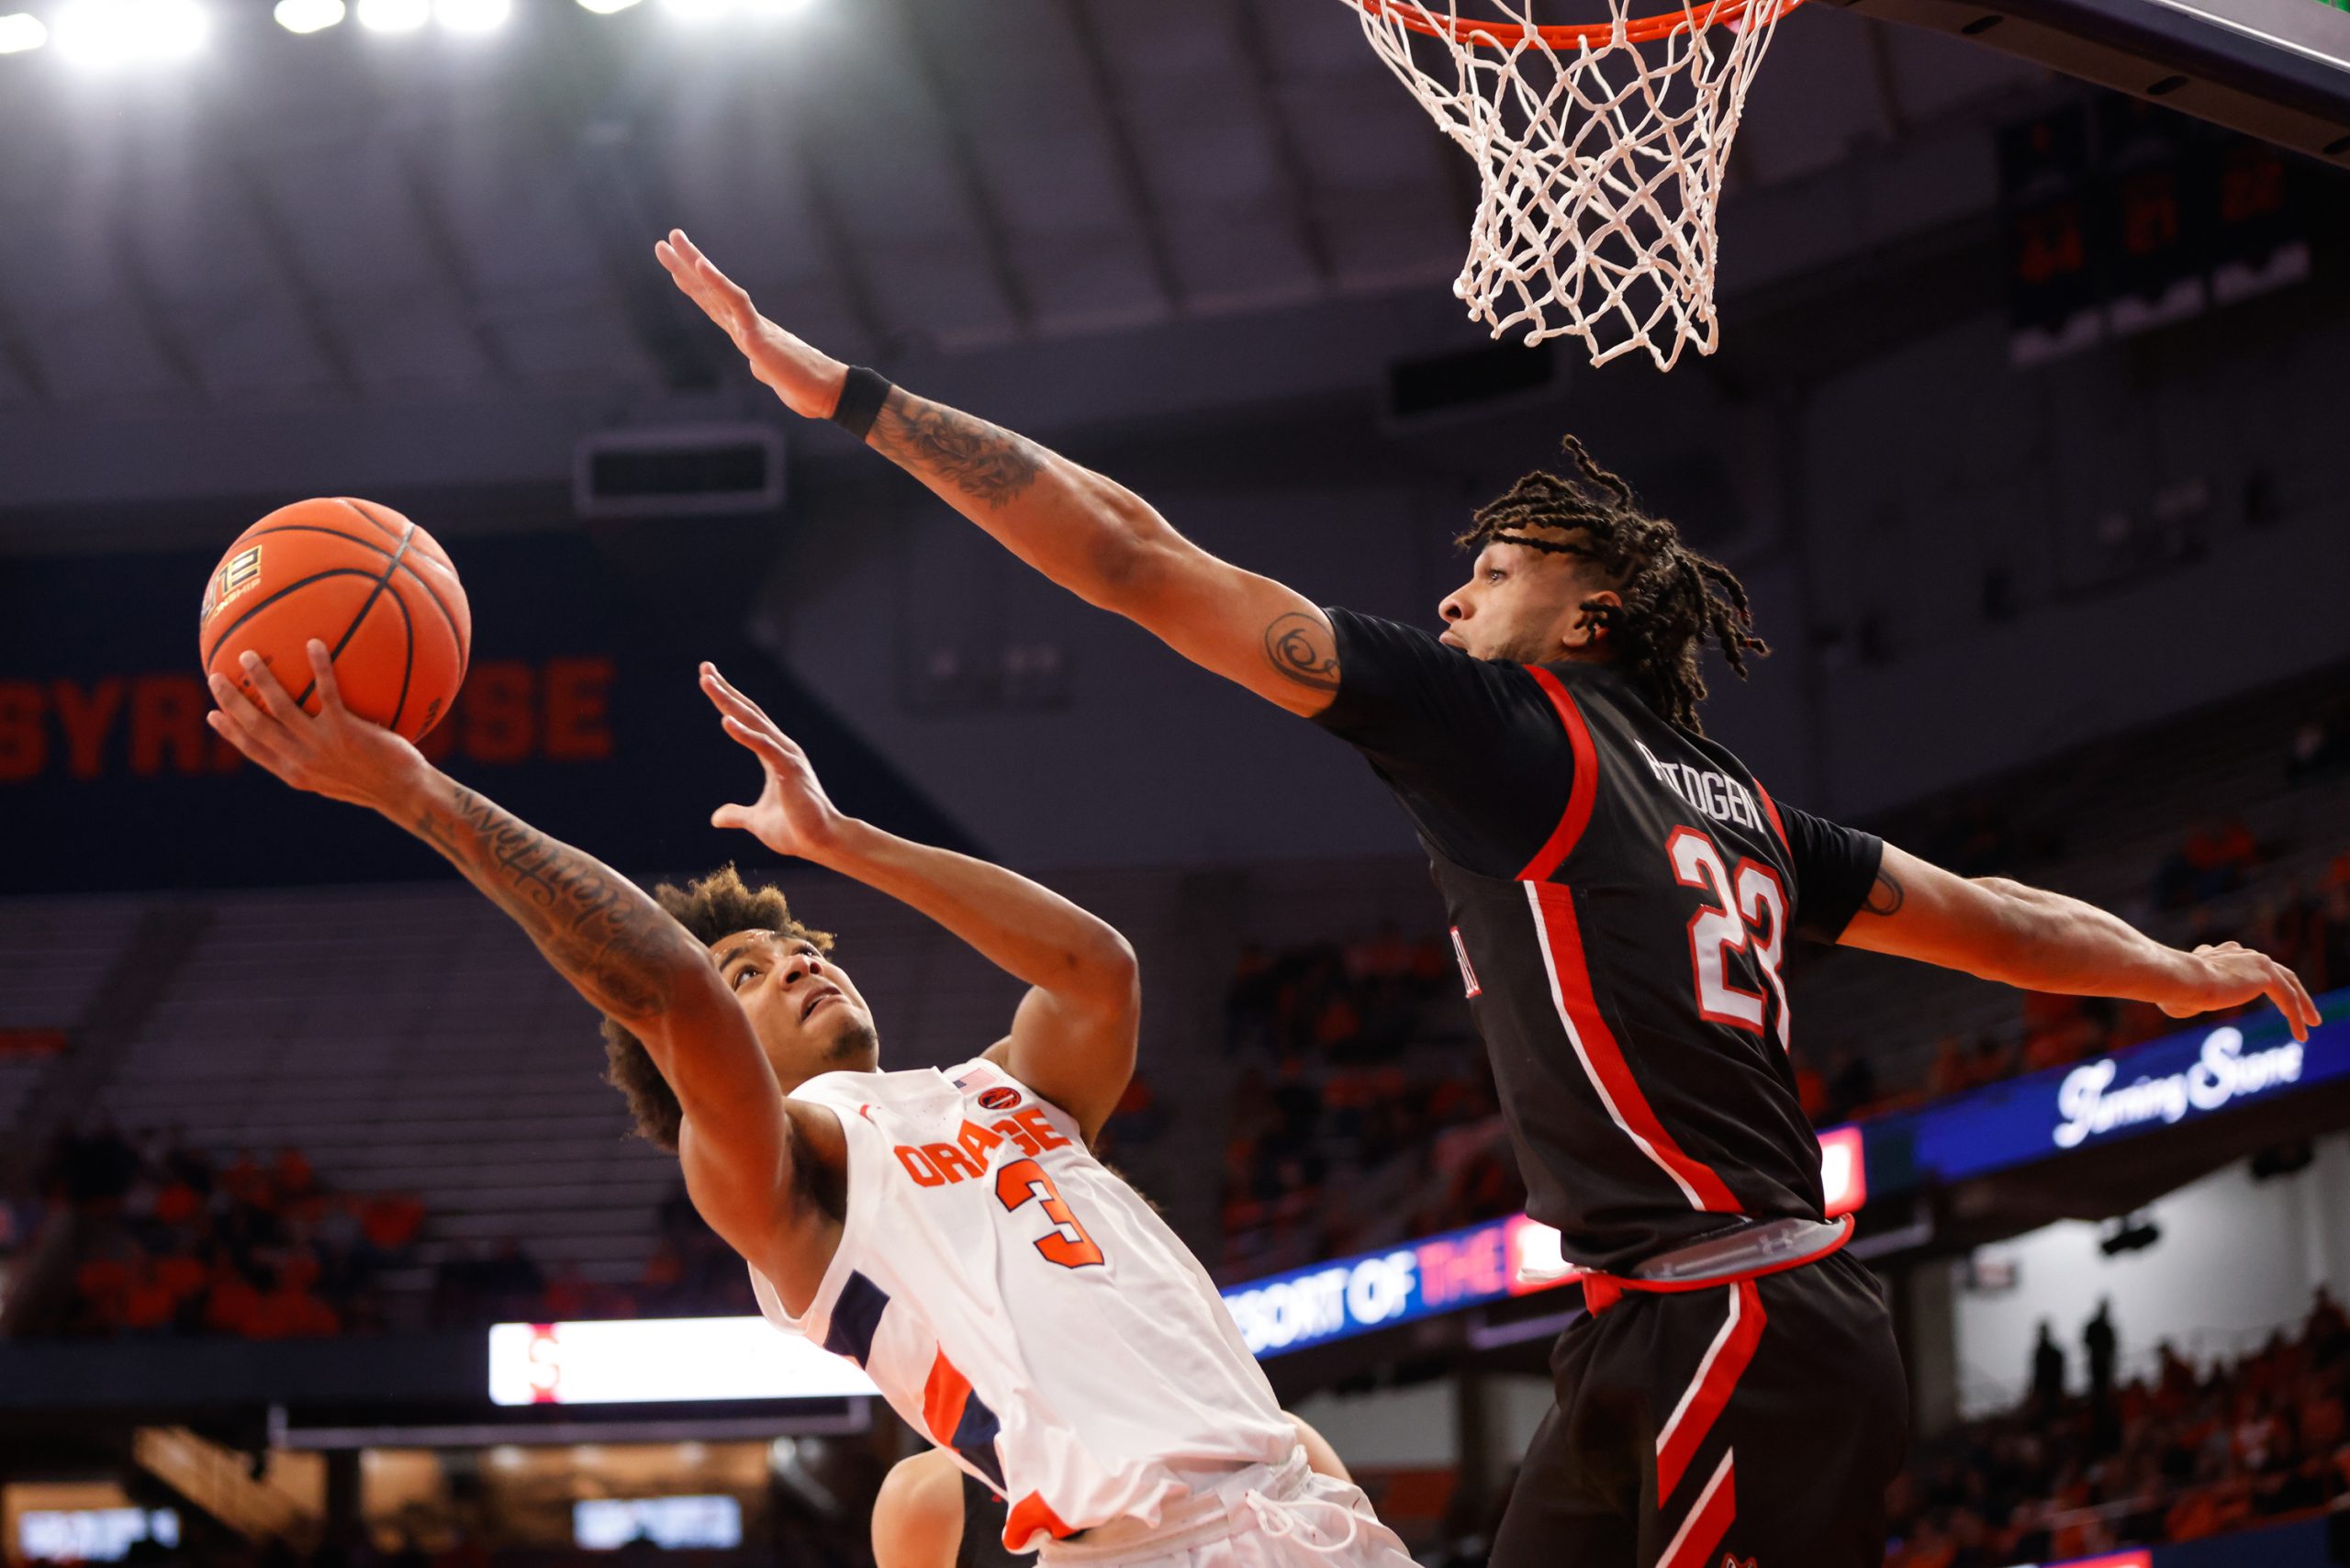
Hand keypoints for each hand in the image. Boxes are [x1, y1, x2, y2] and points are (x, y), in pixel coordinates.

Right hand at [206, 640, 429, 811]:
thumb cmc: (376, 782)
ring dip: (262, 680)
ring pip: (280, 708)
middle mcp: (302, 761)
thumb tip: (308, 737)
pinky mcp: (346, 732)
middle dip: (232, 701)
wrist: (404, 793)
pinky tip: (314, 644)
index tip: (212, 714)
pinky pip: (328, 693)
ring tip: (247, 655)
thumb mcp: (338, 778)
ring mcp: (322, 746)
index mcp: (295, 773)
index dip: (230, 732)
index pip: (253, 751)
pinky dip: (319, 667)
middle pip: (256, 727)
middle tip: (215, 677)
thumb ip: (317, 759)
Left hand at [655, 229, 849, 421]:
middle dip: (686, 264)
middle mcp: (743, 323)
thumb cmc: (804, 384)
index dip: (693, 283)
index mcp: (744, 332)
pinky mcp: (758, 334)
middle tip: (666, 239)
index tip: (677, 264)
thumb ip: (762, 364)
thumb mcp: (772, 373)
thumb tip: (758, 364)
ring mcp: (749, 326)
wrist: (825, 392)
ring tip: (674, 239)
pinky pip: (735, 302)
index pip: (712, 303)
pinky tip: (701, 265)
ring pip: (716, 288)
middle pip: (708, 289)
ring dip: (694, 263)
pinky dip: (717, 283)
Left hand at [702, 662, 848, 860]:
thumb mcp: (756, 821)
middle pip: (748, 712)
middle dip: (725, 690)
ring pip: (754, 722)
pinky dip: (745, 734)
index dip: (727, 700)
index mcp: (773, 755)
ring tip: (709, 683)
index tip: (709, 679)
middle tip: (705, 670)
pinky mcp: (789, 769)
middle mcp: (781, 748)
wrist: (822, 843)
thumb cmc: (796, 830)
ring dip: (729, 702)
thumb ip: (737, 815)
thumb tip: (716, 818)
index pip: (746, 720)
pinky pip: (764, 747)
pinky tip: (726, 721)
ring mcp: (786, 756)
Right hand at [2160, 941, 2321, 1041]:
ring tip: (2311, 1023)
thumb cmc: (2171, 991)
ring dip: (2302, 1003)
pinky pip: (2287, 998)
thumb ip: (2189, 998)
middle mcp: (2237, 952)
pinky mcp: (2265, 975)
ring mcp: (2253, 961)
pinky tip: (2301, 1036)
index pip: (2242, 962)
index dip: (2254, 979)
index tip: (2258, 993)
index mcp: (2216, 953)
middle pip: (2273, 969)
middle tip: (2302, 1007)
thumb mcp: (2178, 996)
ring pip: (2287, 982)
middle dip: (2290, 988)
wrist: (2179, 979)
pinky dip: (2296, 1017)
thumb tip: (2183, 1005)